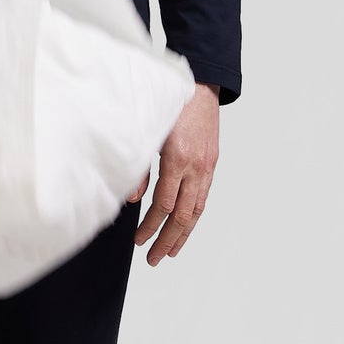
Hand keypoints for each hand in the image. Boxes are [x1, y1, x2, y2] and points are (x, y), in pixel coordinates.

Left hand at [127, 81, 219, 263]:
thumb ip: (139, 167)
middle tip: (154, 259)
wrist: (200, 85)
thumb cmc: (171, 105)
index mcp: (177, 159)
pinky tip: (186, 225)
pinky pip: (204, 197)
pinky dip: (194, 215)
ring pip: (197, 210)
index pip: (163, 205)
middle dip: (167, 240)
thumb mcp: (149, 132)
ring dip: (184, 234)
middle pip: (183, 215)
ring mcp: (207, 166)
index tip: (138, 241)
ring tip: (171, 251)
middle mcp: (196, 167)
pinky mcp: (212, 163)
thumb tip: (130, 199)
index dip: (150, 227)